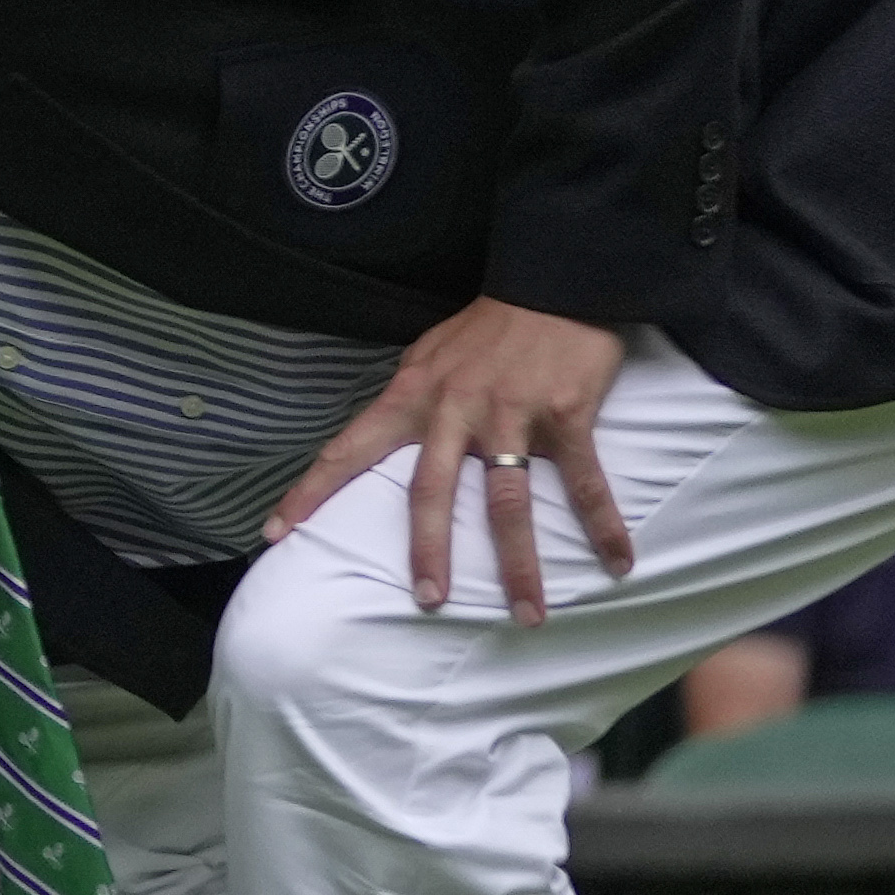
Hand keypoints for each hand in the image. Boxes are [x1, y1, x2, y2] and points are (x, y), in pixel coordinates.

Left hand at [279, 292, 637, 617]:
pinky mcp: (565, 417)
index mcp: (411, 396)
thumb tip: (387, 440)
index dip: (310, 492)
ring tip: (527, 612)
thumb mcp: (429, 355)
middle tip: (427, 600)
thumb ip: (411, 401)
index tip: (276, 533)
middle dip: (428, 551)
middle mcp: (453, 410)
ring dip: (519, 563)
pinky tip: (619, 563)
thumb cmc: (489, 327)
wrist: (554, 283)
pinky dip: (603, 525)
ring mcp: (510, 415)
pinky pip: (584, 483)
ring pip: (508, 502)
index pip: (348, 449)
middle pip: (430, 492)